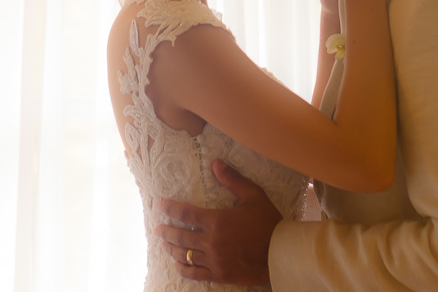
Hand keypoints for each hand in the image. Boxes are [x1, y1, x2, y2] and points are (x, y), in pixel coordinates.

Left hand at [154, 160, 282, 284]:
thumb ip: (233, 179)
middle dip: (166, 231)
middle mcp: (211, 242)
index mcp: (217, 221)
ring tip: (164, 245)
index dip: (170, 209)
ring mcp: (214, 261)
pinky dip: (183, 269)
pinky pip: (195, 273)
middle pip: (181, 236)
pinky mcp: (220, 275)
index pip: (186, 213)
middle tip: (156, 229)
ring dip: (172, 249)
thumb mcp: (253, 196)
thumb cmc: (269, 222)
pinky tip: (177, 264)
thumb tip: (216, 162)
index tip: (160, 205)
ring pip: (185, 255)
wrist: (281, 254)